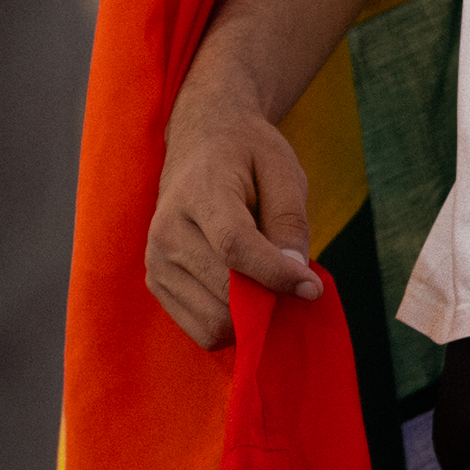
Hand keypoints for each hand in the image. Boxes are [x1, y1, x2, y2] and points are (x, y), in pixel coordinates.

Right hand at [147, 88, 322, 348]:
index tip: (312, 288)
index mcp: (199, 191)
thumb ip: (290, 222)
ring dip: (250, 312)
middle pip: (225, 292)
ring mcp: (156, 261)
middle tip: (290, 272)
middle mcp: (167, 230)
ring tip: (261, 273)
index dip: (276, 274)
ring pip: (214, 321)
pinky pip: (201, 329)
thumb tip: (297, 276)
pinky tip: (242, 288)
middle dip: (268, 295)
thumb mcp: (283, 169)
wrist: (200, 141)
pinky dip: (231, 321)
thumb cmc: (248, 154)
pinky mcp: (156, 283)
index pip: (235, 246)